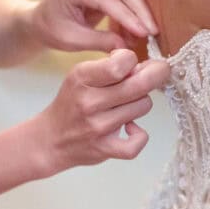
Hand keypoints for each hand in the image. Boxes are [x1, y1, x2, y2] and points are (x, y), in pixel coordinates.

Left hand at [28, 0, 158, 52]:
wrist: (40, 19)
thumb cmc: (52, 30)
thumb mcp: (72, 40)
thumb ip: (99, 42)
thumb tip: (127, 49)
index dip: (128, 16)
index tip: (144, 32)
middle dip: (140, 10)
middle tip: (154, 31)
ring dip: (139, 11)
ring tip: (147, 33)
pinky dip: (133, 10)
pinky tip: (139, 28)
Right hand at [36, 50, 170, 174]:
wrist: (50, 139)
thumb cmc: (72, 102)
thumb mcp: (81, 75)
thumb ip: (110, 67)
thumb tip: (144, 67)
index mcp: (82, 77)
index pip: (120, 63)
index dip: (133, 59)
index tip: (132, 63)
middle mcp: (89, 101)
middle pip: (139, 85)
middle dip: (156, 74)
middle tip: (159, 71)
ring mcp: (97, 127)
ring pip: (143, 106)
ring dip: (141, 102)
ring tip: (129, 104)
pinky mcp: (103, 148)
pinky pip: (136, 143)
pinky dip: (140, 136)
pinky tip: (132, 129)